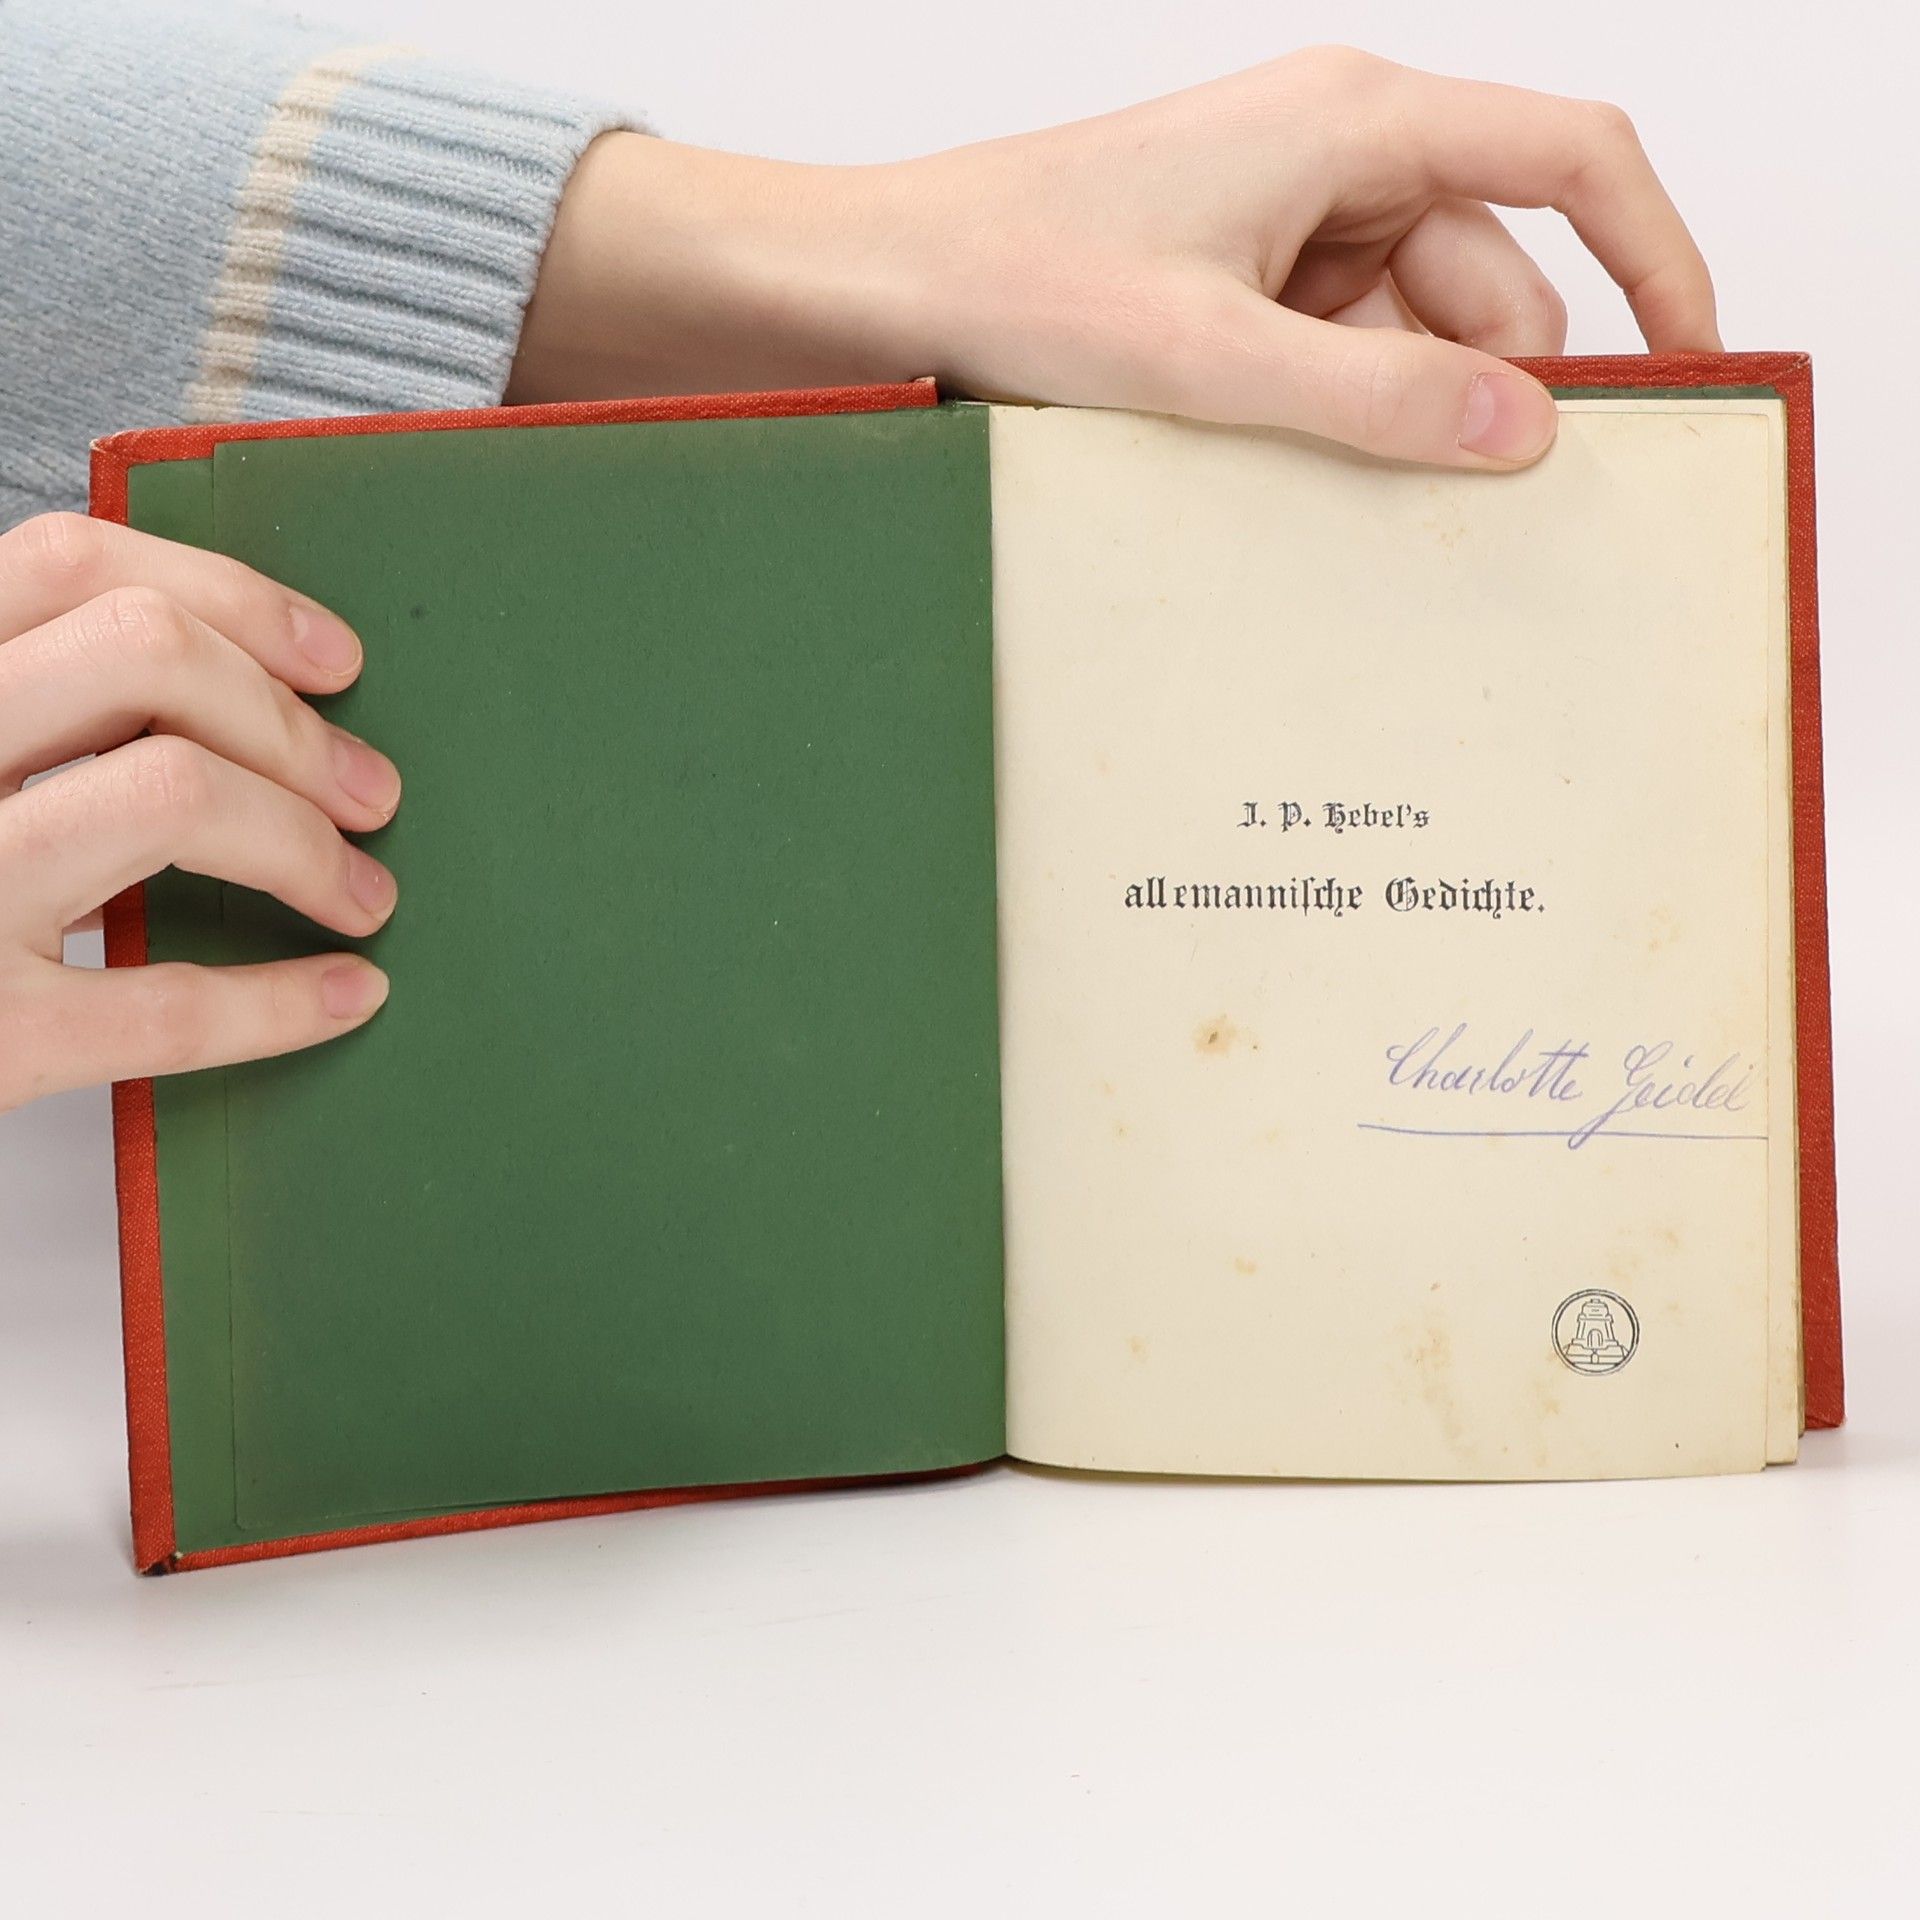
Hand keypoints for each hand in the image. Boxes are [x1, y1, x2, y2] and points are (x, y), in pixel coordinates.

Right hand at [0, 514, 399, 1111]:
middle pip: (144, 652)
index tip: (335, 661)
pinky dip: (284, 1000)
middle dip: (291, 723)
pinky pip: (166, 1002)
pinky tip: (345, 994)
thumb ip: (24, 713)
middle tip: (369, 793)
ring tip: (361, 895)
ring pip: (171, 791)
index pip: (67, 565)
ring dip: (306, 844)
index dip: (233, 598)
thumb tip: (234, 693)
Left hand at [512, 47, 1718, 468]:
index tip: (1690, 364)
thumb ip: (1372, 397)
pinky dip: (1332, 415)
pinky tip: (1276, 471)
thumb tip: (1520, 431)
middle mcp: (1336, 157)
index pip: (1572, 158)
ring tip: (1311, 487)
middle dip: (1483, 388)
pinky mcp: (1240, 280)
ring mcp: (1286, 222)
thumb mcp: (1207, 357)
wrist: (884, 285)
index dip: (1657, 254)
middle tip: (1466, 508)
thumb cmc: (1015, 278)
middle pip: (1490, 276)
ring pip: (1411, 331)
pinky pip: (1337, 351)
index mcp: (1354, 124)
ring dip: (1389, 416)